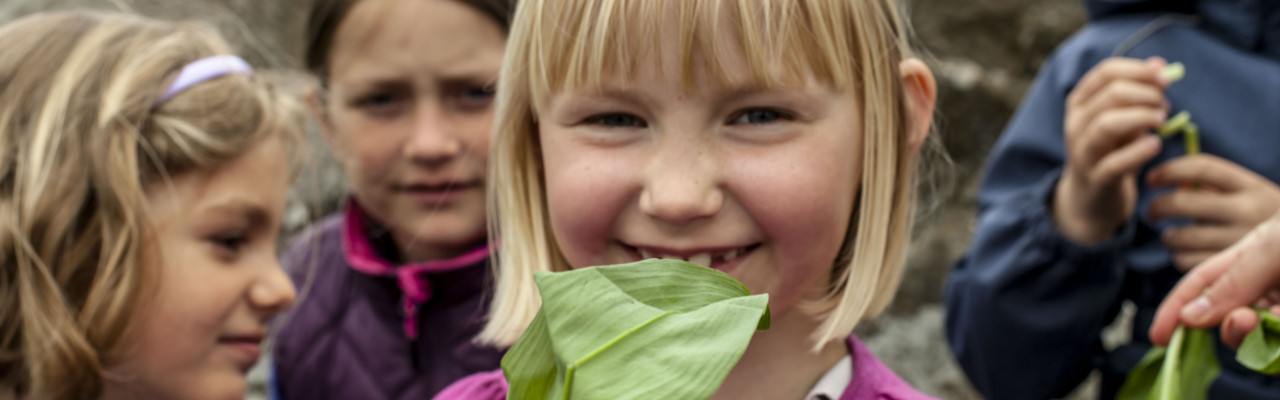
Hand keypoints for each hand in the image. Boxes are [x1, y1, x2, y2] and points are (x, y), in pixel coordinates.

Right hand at [1054, 57, 1170, 243]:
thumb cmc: (1110, 151)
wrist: (1090, 198)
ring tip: (1162, 121)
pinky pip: (1116, 163)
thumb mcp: (1122, 118)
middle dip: (1147, 94)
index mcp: (1080, 103)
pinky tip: (1156, 145)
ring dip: (1143, 117)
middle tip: (1165, 106)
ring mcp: (1083, 152)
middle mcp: (1076, 124)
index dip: (1140, 70)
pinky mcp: (1096, 179)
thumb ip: (1138, 91)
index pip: (1107, 72)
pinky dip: (1140, 151)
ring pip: (1108, 124)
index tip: (1165, 77)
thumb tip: (1160, 64)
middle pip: (1111, 94)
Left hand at [1147, 155, 1279, 270]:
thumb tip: (1177, 184)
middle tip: (1152, 212)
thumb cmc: (1266, 221)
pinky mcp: (1233, 269)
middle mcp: (1249, 211)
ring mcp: (1241, 241)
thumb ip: (1218, 188)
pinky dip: (1178, 257)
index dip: (1170, 170)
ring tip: (1171, 237)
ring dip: (1168, 236)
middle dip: (1158, 206)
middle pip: (1183, 202)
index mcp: (1253, 187)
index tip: (1151, 178)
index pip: (1203, 167)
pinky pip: (1188, 261)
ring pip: (1182, 236)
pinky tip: (1185, 254)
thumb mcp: (1254, 197)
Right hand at [1150, 211, 1279, 347]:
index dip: (1175, 309)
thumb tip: (1188, 316)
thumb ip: (1233, 281)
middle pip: (1221, 316)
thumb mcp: (1272, 247)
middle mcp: (1261, 286)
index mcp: (1247, 259)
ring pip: (1248, 337)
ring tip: (1279, 316)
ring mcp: (1277, 308)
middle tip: (1244, 321)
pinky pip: (1275, 349)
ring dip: (1253, 334)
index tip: (1159, 337)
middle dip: (1225, 325)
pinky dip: (1276, 344)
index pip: (1199, 285)